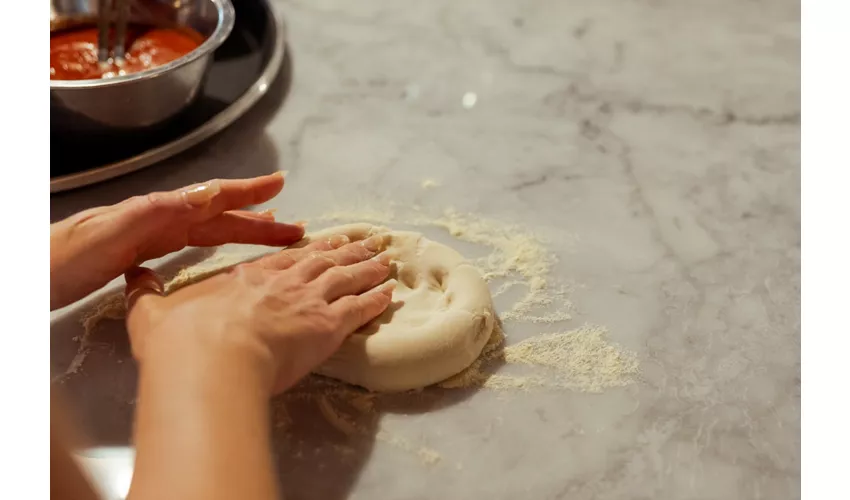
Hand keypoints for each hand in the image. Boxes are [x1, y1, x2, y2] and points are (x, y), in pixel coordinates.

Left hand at [50, 173, 303, 309]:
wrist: (27, 275)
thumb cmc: (60, 260)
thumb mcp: (106, 235)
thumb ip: (152, 213)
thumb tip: (203, 195)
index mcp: (155, 212)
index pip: (210, 197)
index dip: (247, 191)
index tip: (280, 184)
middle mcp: (157, 219)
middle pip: (218, 216)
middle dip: (258, 218)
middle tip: (295, 228)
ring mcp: (148, 237)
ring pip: (208, 231)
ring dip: (243, 232)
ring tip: (272, 236)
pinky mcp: (140, 255)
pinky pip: (191, 247)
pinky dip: (217, 247)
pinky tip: (221, 254)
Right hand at [124, 232, 394, 393]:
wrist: (208, 358)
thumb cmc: (181, 341)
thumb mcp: (151, 313)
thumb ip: (146, 293)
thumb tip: (134, 275)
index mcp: (245, 278)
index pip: (282, 259)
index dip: (303, 250)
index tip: (319, 242)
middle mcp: (281, 282)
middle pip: (321, 261)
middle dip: (344, 251)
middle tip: (365, 242)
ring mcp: (307, 301)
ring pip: (345, 277)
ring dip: (367, 267)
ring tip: (385, 258)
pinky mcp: (327, 325)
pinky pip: (360, 308)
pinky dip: (376, 300)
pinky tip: (390, 293)